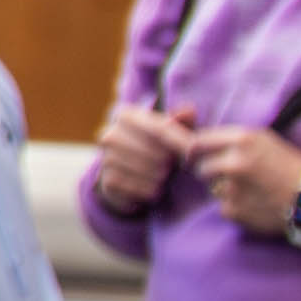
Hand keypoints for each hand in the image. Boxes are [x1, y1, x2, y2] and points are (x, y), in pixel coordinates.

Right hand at [86, 103, 193, 218]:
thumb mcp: (166, 130)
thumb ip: (179, 120)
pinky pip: (140, 188)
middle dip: (169, 161)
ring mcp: (106, 158)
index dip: (180, 141)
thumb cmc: (153, 145)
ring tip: (162, 174)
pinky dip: (151, 190)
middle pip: (155, 153)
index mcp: (126, 116)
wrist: (124, 170)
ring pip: (149, 171)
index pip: (159, 129)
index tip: (194, 152)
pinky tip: (152, 185)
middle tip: (172, 164)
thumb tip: (190, 111)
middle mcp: (110, 135)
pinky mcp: (107, 181)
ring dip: (161, 176)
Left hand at [185, 126, 300, 241]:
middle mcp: (234, 162)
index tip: (194, 156)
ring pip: (213, 189)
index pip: (198, 142)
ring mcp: (233, 188)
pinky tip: (258, 205)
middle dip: (211, 173)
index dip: (194, 150)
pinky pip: (224, 208)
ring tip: (255, 191)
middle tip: (235, 177)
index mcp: (242, 139)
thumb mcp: (264, 141)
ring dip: (226, 191)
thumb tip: (196, 143)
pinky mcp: (234, 210)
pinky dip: (236, 208)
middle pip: (200, 168)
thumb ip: (231, 141)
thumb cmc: (291, 167)